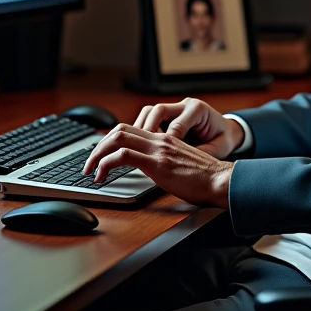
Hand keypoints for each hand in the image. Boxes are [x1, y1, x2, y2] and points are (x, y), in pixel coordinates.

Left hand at [83, 124, 232, 207]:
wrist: (221, 180)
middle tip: (89, 163)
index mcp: (165, 139)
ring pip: (117, 138)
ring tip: (90, 170)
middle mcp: (160, 139)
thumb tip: (150, 173)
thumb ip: (164, 163)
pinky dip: (105, 164)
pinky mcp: (157, 163)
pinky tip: (101, 176)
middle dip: (98, 146)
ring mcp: (158, 149)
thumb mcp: (180, 165)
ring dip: (97, 153)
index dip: (110, 140)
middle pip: (119, 130)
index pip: (130, 129)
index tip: (100, 156)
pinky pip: (123, 156)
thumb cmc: (205, 179)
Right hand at [132, 98, 243, 159]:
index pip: (176, 125)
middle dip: (146, 130)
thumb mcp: (218, 148)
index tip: (159, 157)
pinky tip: (139, 145)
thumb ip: (201, 153)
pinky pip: (150, 117)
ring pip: (150, 111)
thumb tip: (184, 165)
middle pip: (158, 111)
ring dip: (140, 127)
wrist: (228, 130)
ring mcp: (176, 107)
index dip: (166, 142)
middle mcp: (185, 105)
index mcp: (198, 110)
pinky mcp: (169, 114)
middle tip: (140, 149)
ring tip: (135, 146)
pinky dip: (142, 129)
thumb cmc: (222, 139)